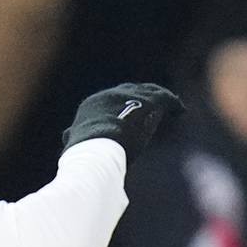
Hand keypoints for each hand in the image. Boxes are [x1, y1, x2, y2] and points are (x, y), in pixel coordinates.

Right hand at [64, 82, 183, 156]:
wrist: (96, 151)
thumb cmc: (85, 155)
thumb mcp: (76, 143)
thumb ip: (73, 138)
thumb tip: (66, 136)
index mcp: (94, 105)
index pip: (112, 99)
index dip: (125, 104)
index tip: (133, 113)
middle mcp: (112, 95)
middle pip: (131, 91)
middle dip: (142, 97)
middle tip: (154, 107)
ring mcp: (131, 96)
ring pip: (150, 92)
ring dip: (160, 99)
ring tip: (170, 107)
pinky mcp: (148, 102)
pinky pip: (165, 98)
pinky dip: (173, 103)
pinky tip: (180, 111)